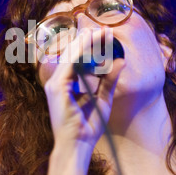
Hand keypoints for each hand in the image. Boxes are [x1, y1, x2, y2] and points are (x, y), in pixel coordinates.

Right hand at [43, 28, 124, 147]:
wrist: (78, 145)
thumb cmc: (88, 126)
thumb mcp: (103, 99)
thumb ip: (109, 80)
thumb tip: (120, 61)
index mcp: (65, 84)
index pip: (77, 59)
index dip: (90, 45)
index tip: (105, 35)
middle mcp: (57, 81)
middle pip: (73, 54)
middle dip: (90, 40)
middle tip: (106, 29)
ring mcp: (54, 84)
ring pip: (71, 55)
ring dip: (87, 42)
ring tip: (102, 32)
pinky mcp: (56, 88)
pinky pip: (70, 64)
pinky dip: (82, 52)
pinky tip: (93, 43)